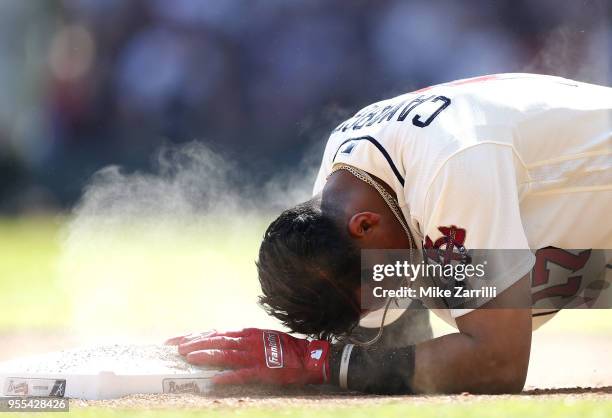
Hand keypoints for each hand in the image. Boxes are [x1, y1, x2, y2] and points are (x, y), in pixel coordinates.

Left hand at [172, 328, 329, 385]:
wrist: (308, 358)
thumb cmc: (284, 349)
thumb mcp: (261, 338)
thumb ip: (242, 340)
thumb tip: (220, 343)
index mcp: (246, 333)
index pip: (215, 333)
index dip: (195, 336)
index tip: (177, 340)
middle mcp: (248, 341)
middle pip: (216, 340)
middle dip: (194, 343)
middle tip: (175, 347)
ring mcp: (254, 355)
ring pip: (225, 353)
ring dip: (206, 354)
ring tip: (188, 357)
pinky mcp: (262, 371)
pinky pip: (241, 374)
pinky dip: (227, 376)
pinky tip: (213, 380)